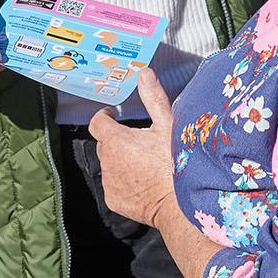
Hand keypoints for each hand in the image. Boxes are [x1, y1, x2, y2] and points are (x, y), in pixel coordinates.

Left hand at [90, 69, 177, 226]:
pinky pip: (114, 186)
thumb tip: (144, 74)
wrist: (180, 204)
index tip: (112, 115)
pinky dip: (124, 182)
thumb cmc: (176, 163)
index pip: (97, 122)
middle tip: (137, 141)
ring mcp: (109, 182)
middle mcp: (107, 161)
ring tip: (144, 163)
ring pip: (109, 165)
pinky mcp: (114, 200)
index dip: (104, 116)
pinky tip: (143, 181)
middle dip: (116, 140)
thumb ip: (153, 98)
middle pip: (104, 144)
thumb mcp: (168, 125)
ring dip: (120, 161)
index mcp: (116, 140)